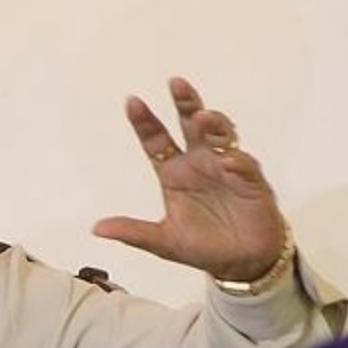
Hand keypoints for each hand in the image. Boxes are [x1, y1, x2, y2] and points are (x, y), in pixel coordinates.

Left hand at [92, 77, 286, 281]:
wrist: (239, 264)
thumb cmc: (203, 247)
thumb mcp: (162, 241)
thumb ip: (132, 232)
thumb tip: (96, 229)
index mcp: (175, 173)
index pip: (156, 141)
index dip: (145, 122)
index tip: (132, 102)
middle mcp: (200, 164)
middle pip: (191, 126)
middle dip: (185, 103)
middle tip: (176, 83)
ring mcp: (227, 170)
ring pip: (221, 137)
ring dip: (214, 125)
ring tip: (202, 118)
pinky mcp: (251, 184)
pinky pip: (245, 168)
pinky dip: (237, 163)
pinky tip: (229, 162)